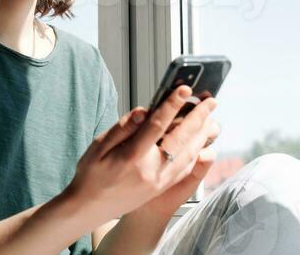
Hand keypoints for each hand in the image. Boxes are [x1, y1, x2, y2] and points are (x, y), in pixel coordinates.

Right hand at [64, 85, 220, 226]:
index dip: (173, 105)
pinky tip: (202, 144)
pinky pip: (185, 171)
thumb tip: (143, 112)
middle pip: (181, 139)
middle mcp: (150, 171)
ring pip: (188, 155)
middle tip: (210, 100)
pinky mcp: (161, 189)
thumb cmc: (91, 175)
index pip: (158, 125)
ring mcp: (158, 182)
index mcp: (133, 157)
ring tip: (212, 118)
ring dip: (202, 135)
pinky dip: (197, 155)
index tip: (185, 89)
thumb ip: (123, 127)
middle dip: (198, 117)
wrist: (88, 209)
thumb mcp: (99, 146)